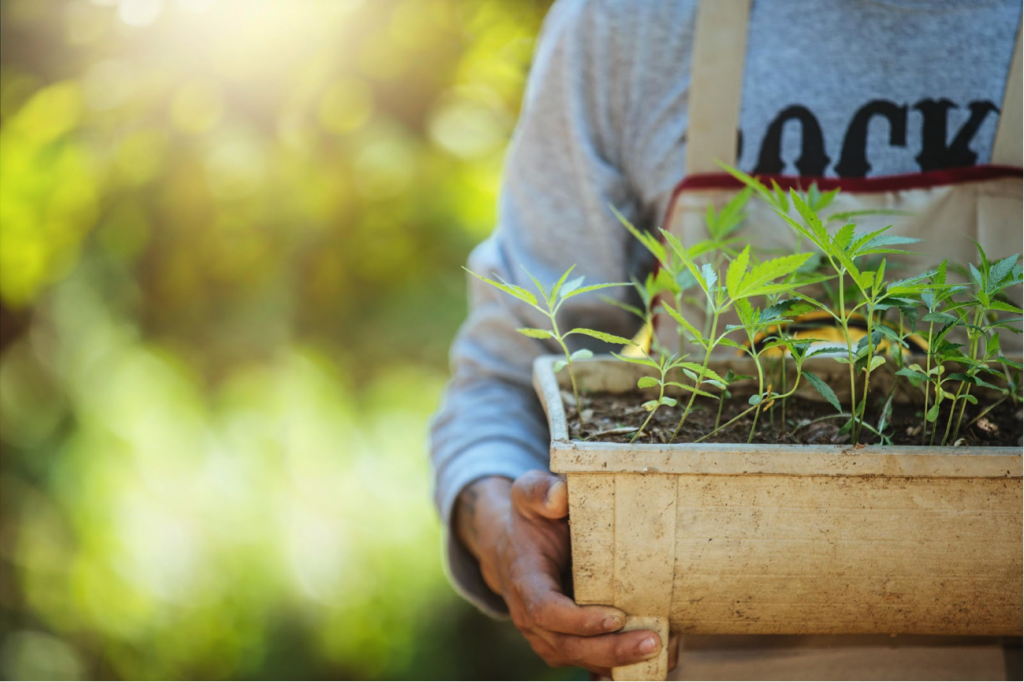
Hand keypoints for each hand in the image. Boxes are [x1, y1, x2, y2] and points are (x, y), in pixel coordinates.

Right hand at [455, 471, 677, 677]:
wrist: (513, 547)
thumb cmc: (530, 519)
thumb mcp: (528, 494)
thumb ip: (541, 491)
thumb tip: (561, 496)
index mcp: (525, 580)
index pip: (546, 610)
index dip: (579, 620)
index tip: (616, 615)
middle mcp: (530, 617)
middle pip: (568, 646)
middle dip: (610, 650)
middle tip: (653, 642)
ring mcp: (546, 635)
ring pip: (581, 660)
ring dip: (620, 661)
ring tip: (664, 650)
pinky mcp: (564, 643)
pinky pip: (590, 663)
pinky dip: (620, 665)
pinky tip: (656, 660)